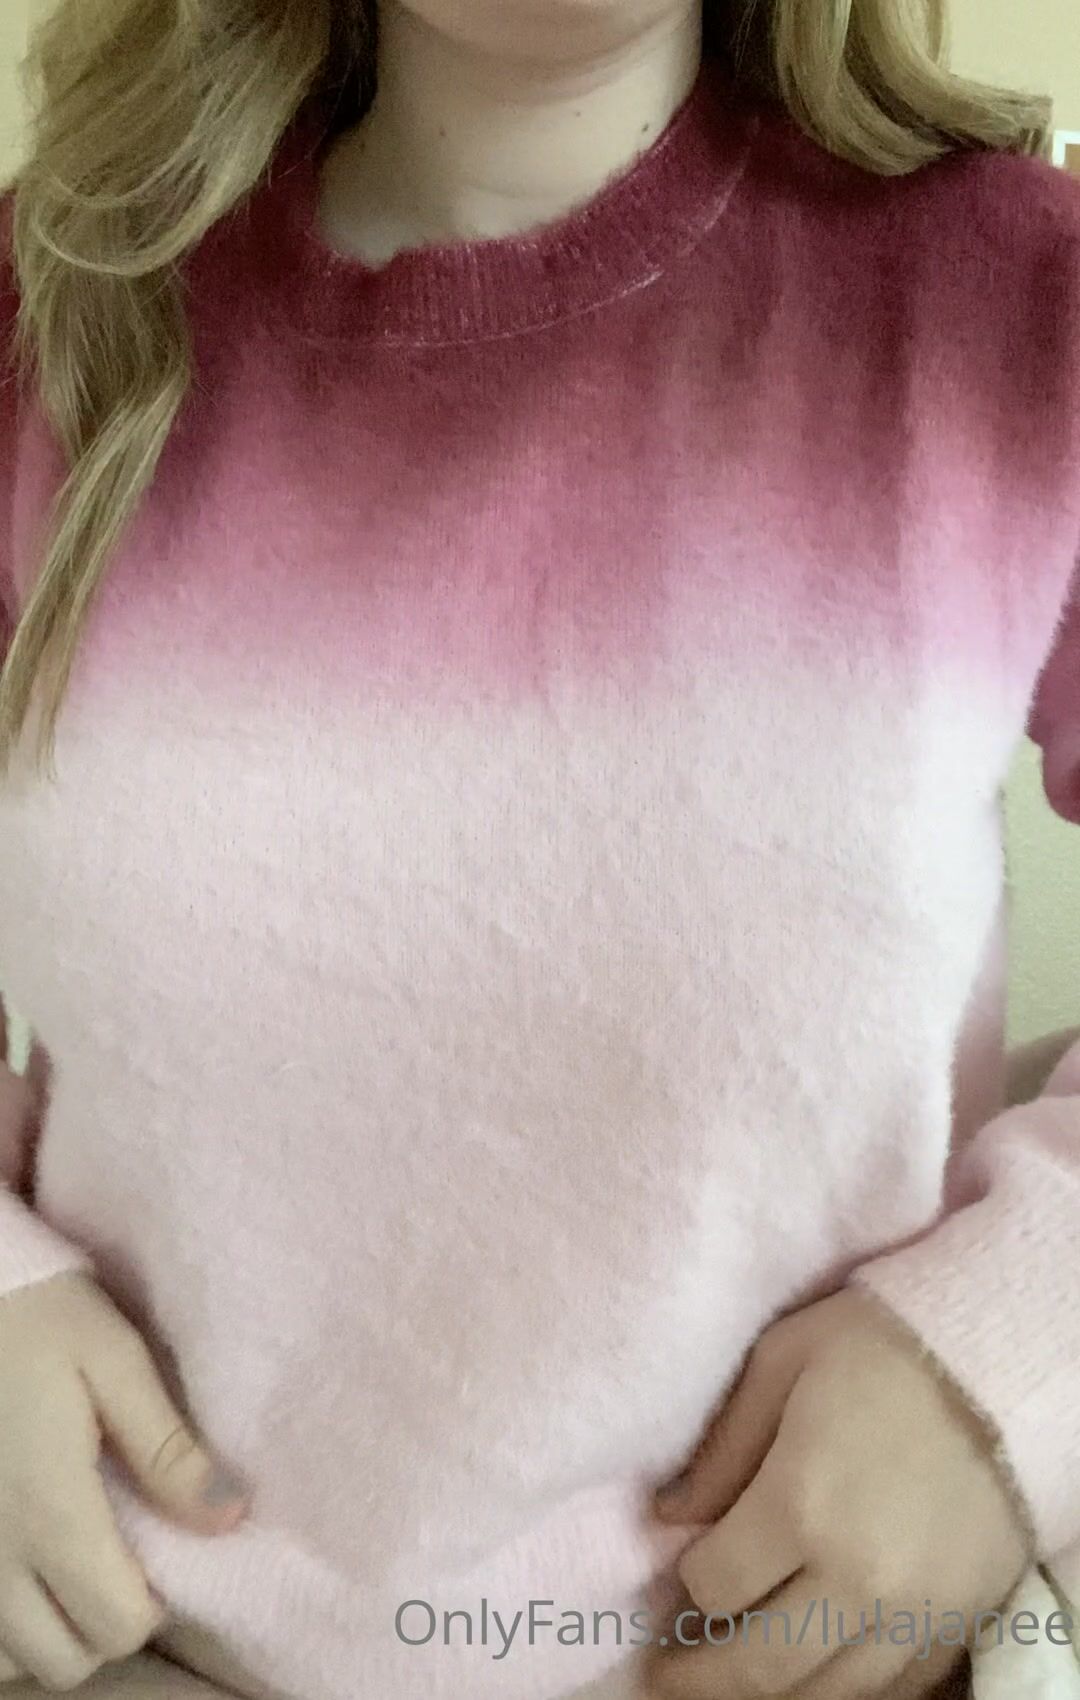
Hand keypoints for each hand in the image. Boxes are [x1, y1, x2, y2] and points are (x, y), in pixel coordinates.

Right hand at [0, 1270, 247, 1689]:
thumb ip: (169, 1447)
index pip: (116, 1626)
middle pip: (64, 1659)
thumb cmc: (40, 1318)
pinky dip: (5, 1621)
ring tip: (74, 1563)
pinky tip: (27, 1566)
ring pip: (12, 1657)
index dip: (152, 1604)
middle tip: (122, 1560)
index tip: (161, 1555)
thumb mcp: (115, 1362)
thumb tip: (229, 1515)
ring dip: (49, 1630)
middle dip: (104, 1624)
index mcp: (52, 1512)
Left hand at [645, 1290, 1028, 1698]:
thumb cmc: (878, 1346)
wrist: (999, 1362)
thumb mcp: (780, 1362)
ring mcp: (913, 1611)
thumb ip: (722, 1448)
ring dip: (769, 1693)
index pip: (715, 1586)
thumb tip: (669, 1514)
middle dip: (700, 1676)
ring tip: (729, 1681)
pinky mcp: (959, 1619)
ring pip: (825, 1693)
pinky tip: (812, 1675)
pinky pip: (892, 1689)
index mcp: (800, 1506)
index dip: (685, 1583)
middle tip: (666, 1675)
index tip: (679, 1572)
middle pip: (759, 1664)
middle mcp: (855, 1578)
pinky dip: (844, 1691)